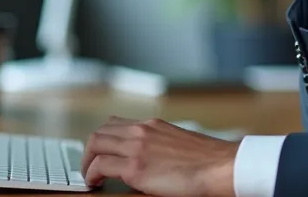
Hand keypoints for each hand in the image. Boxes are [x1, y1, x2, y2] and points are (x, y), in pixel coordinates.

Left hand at [81, 116, 237, 196]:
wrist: (219, 167)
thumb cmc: (206, 160)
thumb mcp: (178, 142)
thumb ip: (158, 144)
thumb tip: (146, 158)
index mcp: (153, 125)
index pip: (116, 123)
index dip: (103, 138)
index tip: (101, 151)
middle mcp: (142, 131)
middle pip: (100, 131)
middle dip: (90, 149)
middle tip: (90, 165)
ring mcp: (137, 147)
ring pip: (95, 144)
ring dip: (87, 161)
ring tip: (90, 176)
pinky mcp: (135, 167)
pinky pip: (100, 165)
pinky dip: (92, 174)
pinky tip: (96, 183)